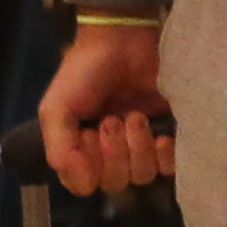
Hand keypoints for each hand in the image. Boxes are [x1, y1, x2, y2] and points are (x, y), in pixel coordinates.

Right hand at [40, 18, 172, 197]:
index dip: (88, 167)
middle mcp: (109, 153)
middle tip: (112, 118)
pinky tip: (160, 135)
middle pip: (116, 183)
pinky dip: (165, 155)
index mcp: (80, 149)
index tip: (88, 134)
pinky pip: (170, 166)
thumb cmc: (84, 72)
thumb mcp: (56, 109)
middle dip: (114, 152)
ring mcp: (139, 145)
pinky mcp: (167, 135)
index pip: (85, 185)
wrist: (122, 39)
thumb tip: (84, 187)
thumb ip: (59, 150)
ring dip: (138, 147)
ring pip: (142, 176)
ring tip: (134, 116)